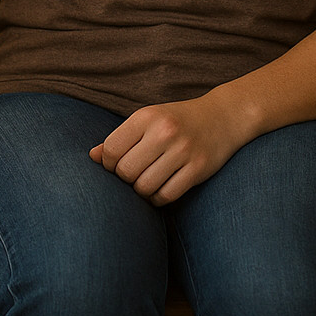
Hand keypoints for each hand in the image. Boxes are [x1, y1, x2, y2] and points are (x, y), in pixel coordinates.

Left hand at [89, 96, 248, 205]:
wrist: (222, 116)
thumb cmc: (176, 120)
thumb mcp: (147, 120)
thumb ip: (120, 138)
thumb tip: (93, 157)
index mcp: (146, 116)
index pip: (111, 149)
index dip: (109, 164)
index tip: (117, 164)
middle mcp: (164, 132)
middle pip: (126, 171)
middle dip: (125, 179)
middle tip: (134, 175)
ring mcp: (183, 151)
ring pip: (145, 187)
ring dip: (141, 191)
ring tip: (146, 182)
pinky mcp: (198, 169)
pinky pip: (167, 196)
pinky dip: (158, 198)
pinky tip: (160, 189)